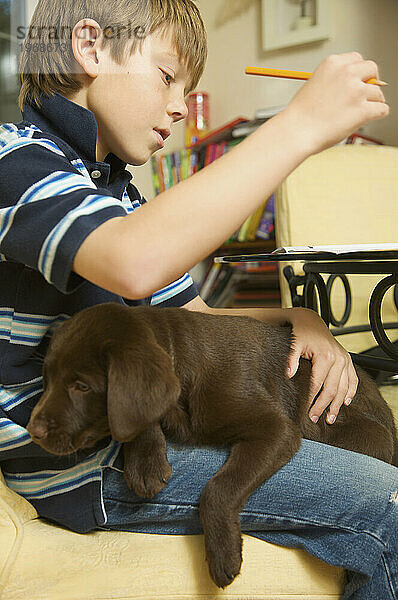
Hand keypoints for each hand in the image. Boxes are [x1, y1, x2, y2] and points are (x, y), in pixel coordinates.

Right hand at [285, 52, 388, 154]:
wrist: (296, 131)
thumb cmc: (301, 115)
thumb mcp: (314, 84)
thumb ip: (334, 80)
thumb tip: (352, 85)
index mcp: (333, 64)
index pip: (357, 59)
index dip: (358, 72)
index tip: (357, 82)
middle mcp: (346, 73)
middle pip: (372, 69)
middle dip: (371, 82)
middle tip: (366, 94)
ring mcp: (356, 91)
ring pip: (378, 92)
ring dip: (372, 102)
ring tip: (359, 112)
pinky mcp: (363, 110)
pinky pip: (382, 109)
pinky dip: (377, 114)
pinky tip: (367, 118)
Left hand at [287, 307, 358, 424]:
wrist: (312, 322)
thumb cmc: (302, 333)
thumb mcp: (294, 344)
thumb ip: (291, 359)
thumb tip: (288, 374)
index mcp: (325, 356)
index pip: (318, 384)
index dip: (311, 400)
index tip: (306, 411)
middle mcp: (338, 359)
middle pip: (332, 389)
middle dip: (324, 406)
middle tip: (315, 419)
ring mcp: (345, 360)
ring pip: (344, 388)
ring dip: (338, 404)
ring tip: (330, 418)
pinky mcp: (348, 360)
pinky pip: (353, 379)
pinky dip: (351, 392)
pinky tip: (346, 402)